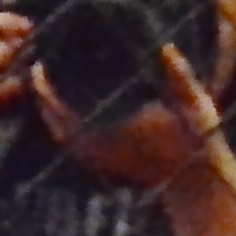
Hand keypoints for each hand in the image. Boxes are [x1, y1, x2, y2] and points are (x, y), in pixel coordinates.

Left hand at [33, 38, 229, 191]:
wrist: (196, 188)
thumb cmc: (196, 144)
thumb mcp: (193, 106)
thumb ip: (179, 76)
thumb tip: (166, 47)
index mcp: (109, 133)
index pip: (60, 109)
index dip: (44, 86)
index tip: (39, 63)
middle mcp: (97, 150)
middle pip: (54, 121)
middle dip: (43, 95)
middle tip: (40, 68)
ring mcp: (99, 162)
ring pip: (61, 134)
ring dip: (52, 111)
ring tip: (52, 83)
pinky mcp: (105, 167)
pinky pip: (73, 144)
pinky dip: (65, 125)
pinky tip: (72, 109)